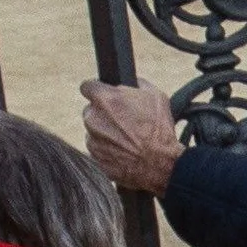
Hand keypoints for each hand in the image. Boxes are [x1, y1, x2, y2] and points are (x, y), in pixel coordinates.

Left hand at [80, 79, 182, 196]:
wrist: (159, 163)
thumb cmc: (159, 129)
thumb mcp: (156, 96)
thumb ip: (138, 84)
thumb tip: (133, 83)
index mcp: (105, 99)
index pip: (86, 86)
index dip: (96, 90)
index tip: (102, 94)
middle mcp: (93, 118)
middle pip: (91, 110)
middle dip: (103, 113)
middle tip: (122, 120)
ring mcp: (92, 139)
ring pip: (93, 130)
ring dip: (105, 132)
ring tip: (126, 138)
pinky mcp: (94, 157)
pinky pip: (97, 149)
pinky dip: (107, 149)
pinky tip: (124, 150)